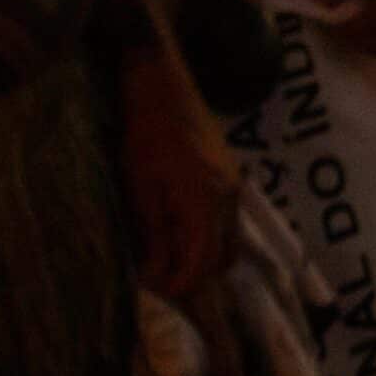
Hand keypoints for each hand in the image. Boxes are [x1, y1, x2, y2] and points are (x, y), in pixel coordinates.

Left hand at [120, 44, 239, 297]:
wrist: (163, 86)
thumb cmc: (145, 134)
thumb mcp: (140, 187)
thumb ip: (154, 233)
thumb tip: (156, 274)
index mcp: (206, 200)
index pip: (202, 262)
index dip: (179, 284)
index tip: (153, 290)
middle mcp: (229, 197)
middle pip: (223, 258)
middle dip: (193, 275)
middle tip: (158, 276)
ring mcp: (235, 185)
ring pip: (229, 240)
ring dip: (202, 256)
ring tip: (165, 254)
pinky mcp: (232, 176)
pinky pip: (228, 221)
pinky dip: (208, 236)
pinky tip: (178, 229)